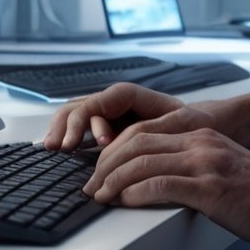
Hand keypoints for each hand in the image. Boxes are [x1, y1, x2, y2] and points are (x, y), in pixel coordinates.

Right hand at [43, 83, 196, 150]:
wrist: (195, 125)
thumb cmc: (190, 122)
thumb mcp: (181, 121)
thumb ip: (158, 126)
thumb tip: (137, 139)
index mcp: (128, 95)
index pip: (98, 101)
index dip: (89, 120)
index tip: (94, 143)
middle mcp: (112, 102)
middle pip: (78, 106)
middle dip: (67, 125)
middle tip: (62, 147)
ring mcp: (104, 115)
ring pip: (72, 115)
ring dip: (60, 130)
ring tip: (54, 149)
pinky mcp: (101, 130)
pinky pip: (76, 129)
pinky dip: (64, 138)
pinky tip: (58, 153)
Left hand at [86, 125, 249, 243]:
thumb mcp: (220, 163)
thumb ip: (191, 163)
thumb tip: (155, 179)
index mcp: (199, 134)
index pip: (142, 132)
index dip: (113, 150)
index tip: (100, 169)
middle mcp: (199, 142)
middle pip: (135, 142)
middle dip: (105, 164)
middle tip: (91, 184)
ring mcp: (204, 163)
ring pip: (142, 162)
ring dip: (113, 180)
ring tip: (101, 195)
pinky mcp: (208, 188)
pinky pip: (161, 184)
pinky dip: (135, 193)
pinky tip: (125, 201)